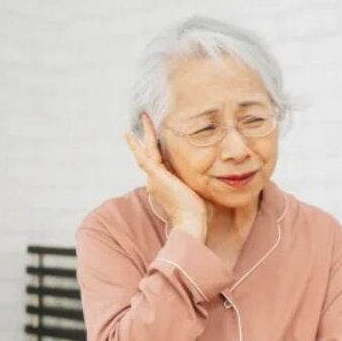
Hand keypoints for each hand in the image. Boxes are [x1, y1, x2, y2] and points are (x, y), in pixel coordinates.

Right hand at [124, 114, 207, 241]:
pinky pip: (144, 156)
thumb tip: (211, 172)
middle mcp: (155, 180)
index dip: (158, 148)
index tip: (159, 137)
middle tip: (145, 120)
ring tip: (143, 118)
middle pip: (150, 153)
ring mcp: (154, 178)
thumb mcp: (195, 189)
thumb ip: (195, 179)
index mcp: (164, 183)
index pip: (160, 161)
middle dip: (147, 137)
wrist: (190, 222)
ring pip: (146, 151)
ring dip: (144, 134)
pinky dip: (137, 145)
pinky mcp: (155, 176)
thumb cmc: (196, 211)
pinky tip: (130, 134)